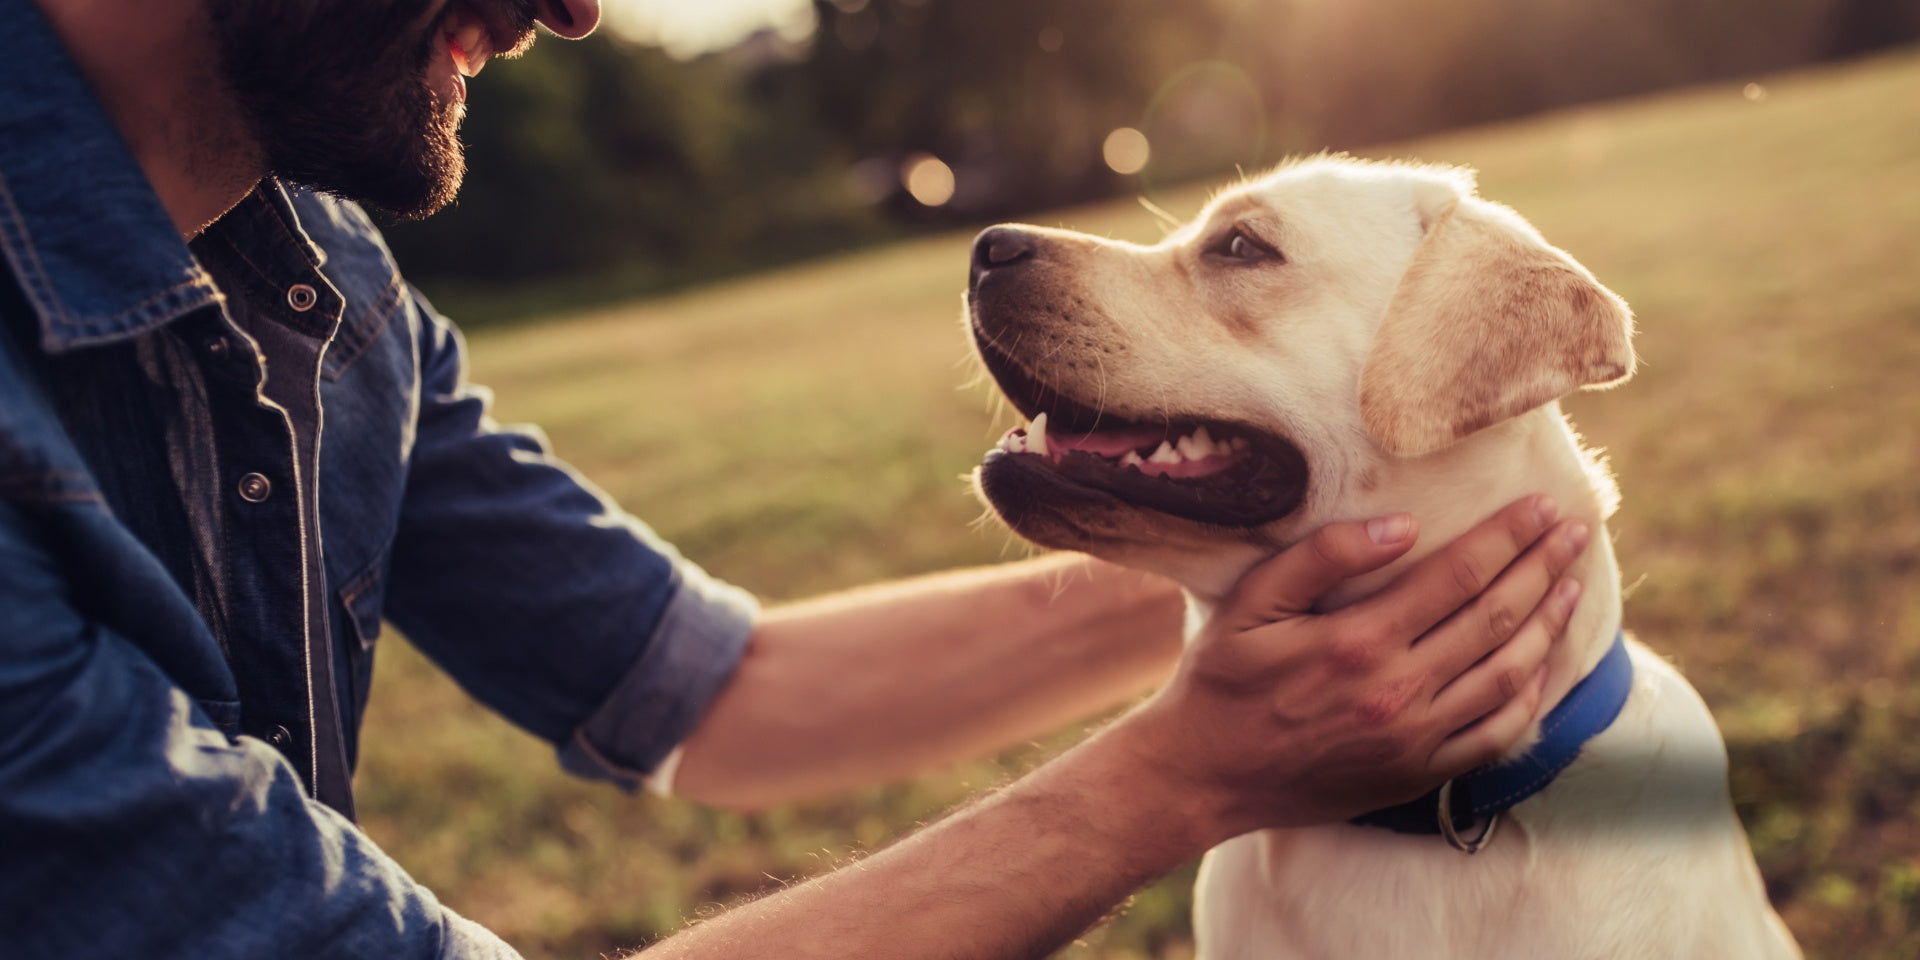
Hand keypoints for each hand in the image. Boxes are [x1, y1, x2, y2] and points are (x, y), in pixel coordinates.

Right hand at [1118, 495, 1590, 840]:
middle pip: (1496, 618)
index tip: (1543, 506)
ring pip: (1508, 674)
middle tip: (1576, 532)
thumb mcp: (1251, 604)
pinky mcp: (1417, 775)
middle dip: (1543, 568)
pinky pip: (1494, 736)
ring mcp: (1414, 739)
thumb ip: (1321, 557)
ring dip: (1549, 625)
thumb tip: (1402, 525)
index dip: (1509, 537)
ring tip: (1572, 585)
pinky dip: (1530, 698)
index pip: (1459, 575)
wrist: (1203, 776)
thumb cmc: (1221, 680)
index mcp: (1358, 641)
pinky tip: (1543, 665)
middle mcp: (1397, 692)